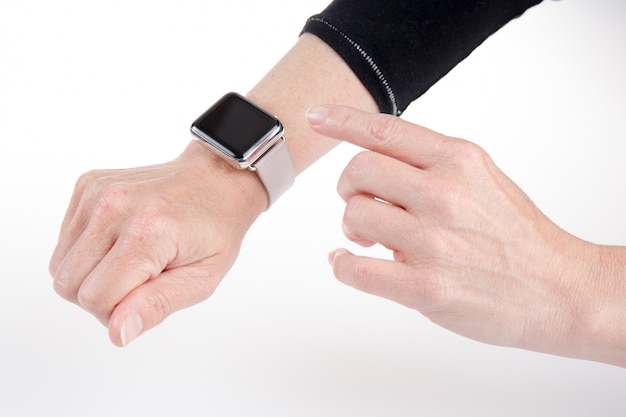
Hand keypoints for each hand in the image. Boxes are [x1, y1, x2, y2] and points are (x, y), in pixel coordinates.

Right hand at [49, 140, 266, 345]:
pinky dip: (88, 251)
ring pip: (59, 266)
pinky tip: (122, 240)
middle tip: (141, 280)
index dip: (117, 313)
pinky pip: (65, 242)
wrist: (217, 180)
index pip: (97, 299)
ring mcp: (98, 191)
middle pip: (69, 285)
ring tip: (133, 259)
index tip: (147, 295)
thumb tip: (117, 334)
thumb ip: (156, 307)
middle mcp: (116, 206)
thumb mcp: (201, 279)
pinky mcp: (88, 185)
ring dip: (91, 275)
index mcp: (149, 231)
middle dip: (101, 296)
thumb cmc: (215, 231)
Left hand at [307, 105, 614, 361]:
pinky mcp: (427, 286)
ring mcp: (434, 241)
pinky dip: (342, 266)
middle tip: (362, 204)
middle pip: (358, 170)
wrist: (559, 289)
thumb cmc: (516, 234)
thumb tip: (374, 163)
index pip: (384, 129)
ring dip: (351, 228)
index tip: (316, 117)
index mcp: (457, 160)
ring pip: (354, 215)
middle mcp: (444, 193)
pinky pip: (357, 270)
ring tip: (369, 240)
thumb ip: (432, 164)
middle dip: (349, 187)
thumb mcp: (482, 177)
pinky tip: (347, 264)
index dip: (342, 120)